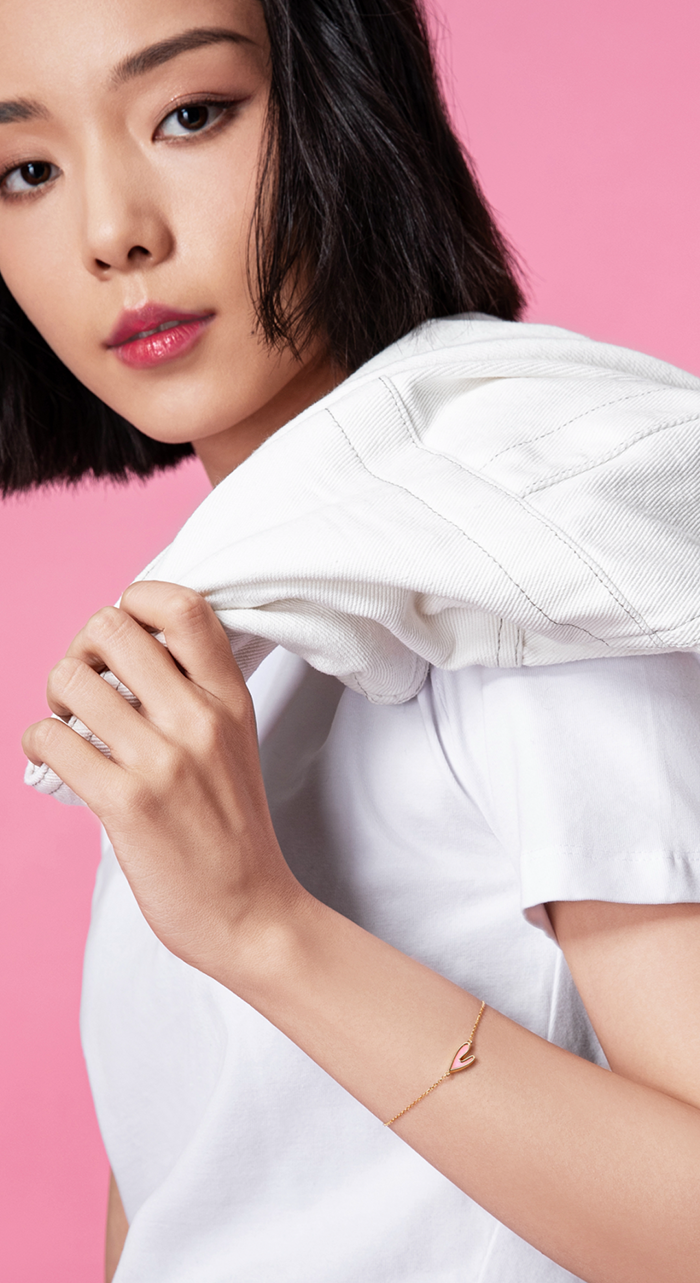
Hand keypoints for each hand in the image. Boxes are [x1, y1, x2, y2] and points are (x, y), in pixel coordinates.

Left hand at [22, 582, 302, 975]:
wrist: (250, 913)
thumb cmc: (233, 830)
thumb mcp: (234, 742)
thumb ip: (193, 693)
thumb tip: (125, 653)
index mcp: (230, 698)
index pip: (183, 604)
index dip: (136, 601)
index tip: (124, 639)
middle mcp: (199, 718)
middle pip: (112, 626)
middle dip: (82, 648)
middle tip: (86, 685)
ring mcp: (163, 760)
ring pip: (71, 679)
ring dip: (55, 698)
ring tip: (69, 726)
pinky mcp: (126, 803)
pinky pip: (52, 739)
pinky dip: (40, 743)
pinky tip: (57, 761)